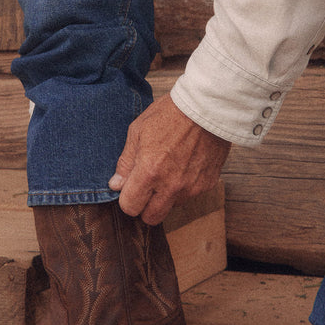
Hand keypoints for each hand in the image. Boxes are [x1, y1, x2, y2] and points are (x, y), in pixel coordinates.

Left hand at [109, 94, 230, 224]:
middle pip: (151, 218)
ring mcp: (191, 188)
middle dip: (145, 207)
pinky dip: (185, 186)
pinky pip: (190, 195)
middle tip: (146, 188)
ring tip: (169, 169)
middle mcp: (171, 186)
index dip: (127, 199)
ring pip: (172, 207)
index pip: (130, 207)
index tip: (130, 189)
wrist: (208, 107)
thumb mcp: (138, 131)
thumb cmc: (170, 114)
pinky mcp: (207, 184)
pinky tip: (185, 164)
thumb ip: (126, 162)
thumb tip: (116, 184)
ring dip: (166, 196)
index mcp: (149, 172)